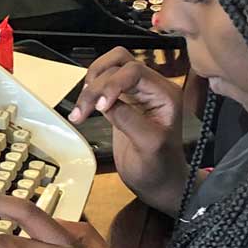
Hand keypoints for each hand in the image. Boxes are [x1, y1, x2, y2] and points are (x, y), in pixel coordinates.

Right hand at [72, 47, 189, 215]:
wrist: (159, 184)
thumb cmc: (160, 169)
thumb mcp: (149, 146)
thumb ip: (129, 119)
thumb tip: (105, 103)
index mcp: (165, 94)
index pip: (135, 71)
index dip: (112, 84)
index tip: (100, 108)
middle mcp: (152, 87)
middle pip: (118, 63)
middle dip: (97, 84)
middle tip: (84, 110)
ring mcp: (136, 92)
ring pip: (108, 67)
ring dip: (90, 84)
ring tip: (82, 109)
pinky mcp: (121, 100)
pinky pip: (102, 83)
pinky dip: (88, 92)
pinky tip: (83, 110)